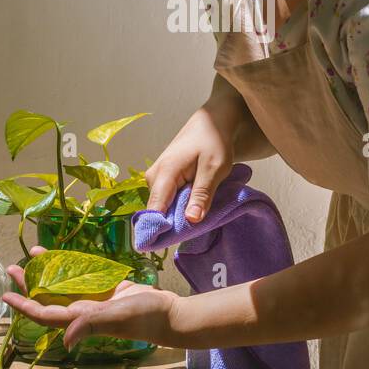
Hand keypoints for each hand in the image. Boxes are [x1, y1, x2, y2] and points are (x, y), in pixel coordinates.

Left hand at [2, 246, 179, 346]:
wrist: (168, 312)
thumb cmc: (144, 317)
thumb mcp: (118, 318)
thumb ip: (91, 324)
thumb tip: (65, 339)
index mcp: (81, 319)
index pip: (45, 314)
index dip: (24, 306)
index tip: (5, 295)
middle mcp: (82, 311)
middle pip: (48, 298)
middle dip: (28, 285)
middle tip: (11, 268)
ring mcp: (93, 299)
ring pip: (62, 286)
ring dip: (46, 273)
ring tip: (30, 257)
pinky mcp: (106, 289)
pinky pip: (81, 276)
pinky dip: (70, 266)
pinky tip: (62, 255)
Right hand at [144, 104, 233, 222]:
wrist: (211, 123)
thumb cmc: (213, 141)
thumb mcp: (214, 168)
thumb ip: (202, 194)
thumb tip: (191, 220)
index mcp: (164, 173)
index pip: (154, 210)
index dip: (159, 230)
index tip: (171, 245)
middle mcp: (154, 178)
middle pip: (159, 212)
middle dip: (177, 223)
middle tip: (200, 225)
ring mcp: (156, 179)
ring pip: (165, 208)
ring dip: (181, 214)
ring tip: (201, 211)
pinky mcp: (163, 181)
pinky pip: (168, 201)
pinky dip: (182, 206)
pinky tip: (196, 204)